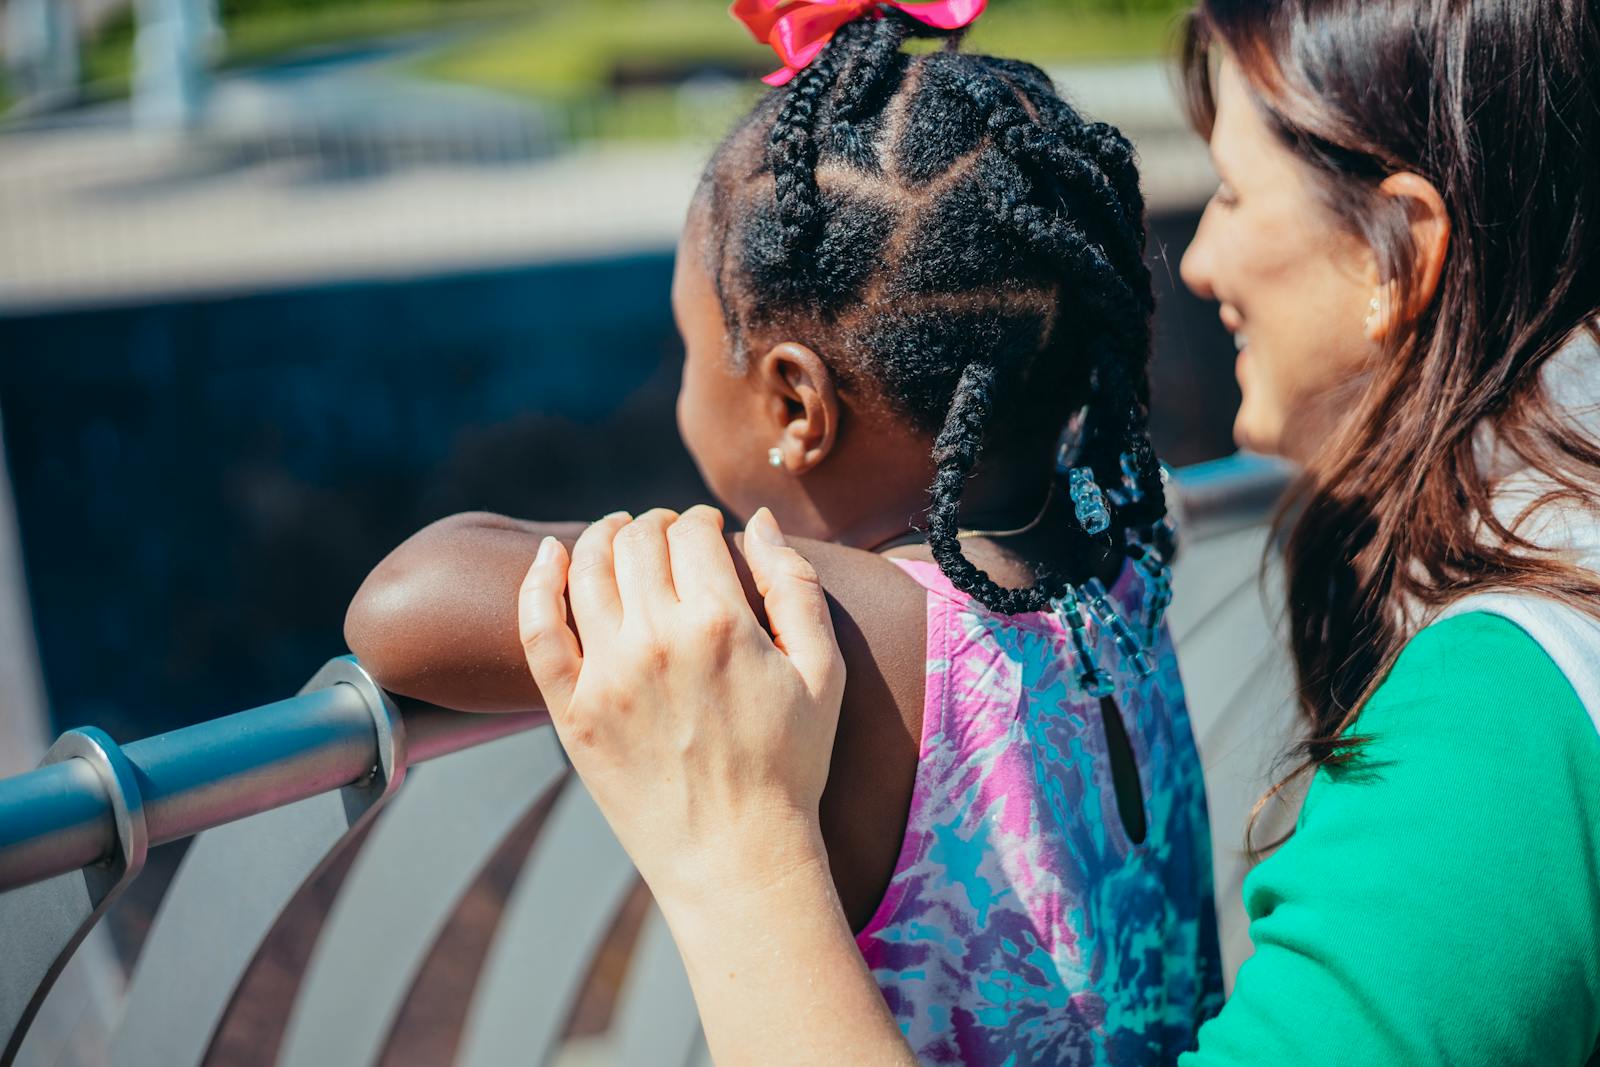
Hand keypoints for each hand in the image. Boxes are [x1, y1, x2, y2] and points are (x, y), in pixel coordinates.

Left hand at [516, 504, 845, 908]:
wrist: (737, 857)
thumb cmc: (791, 765)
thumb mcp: (823, 671)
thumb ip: (795, 586)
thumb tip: (756, 521)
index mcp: (722, 623)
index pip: (693, 534)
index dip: (701, 521)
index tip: (708, 530)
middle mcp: (657, 639)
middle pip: (639, 542)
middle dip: (655, 525)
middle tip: (667, 535)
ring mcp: (607, 675)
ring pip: (587, 569)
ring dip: (601, 537)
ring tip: (615, 534)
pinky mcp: (573, 712)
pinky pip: (537, 629)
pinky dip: (536, 581)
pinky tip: (549, 554)